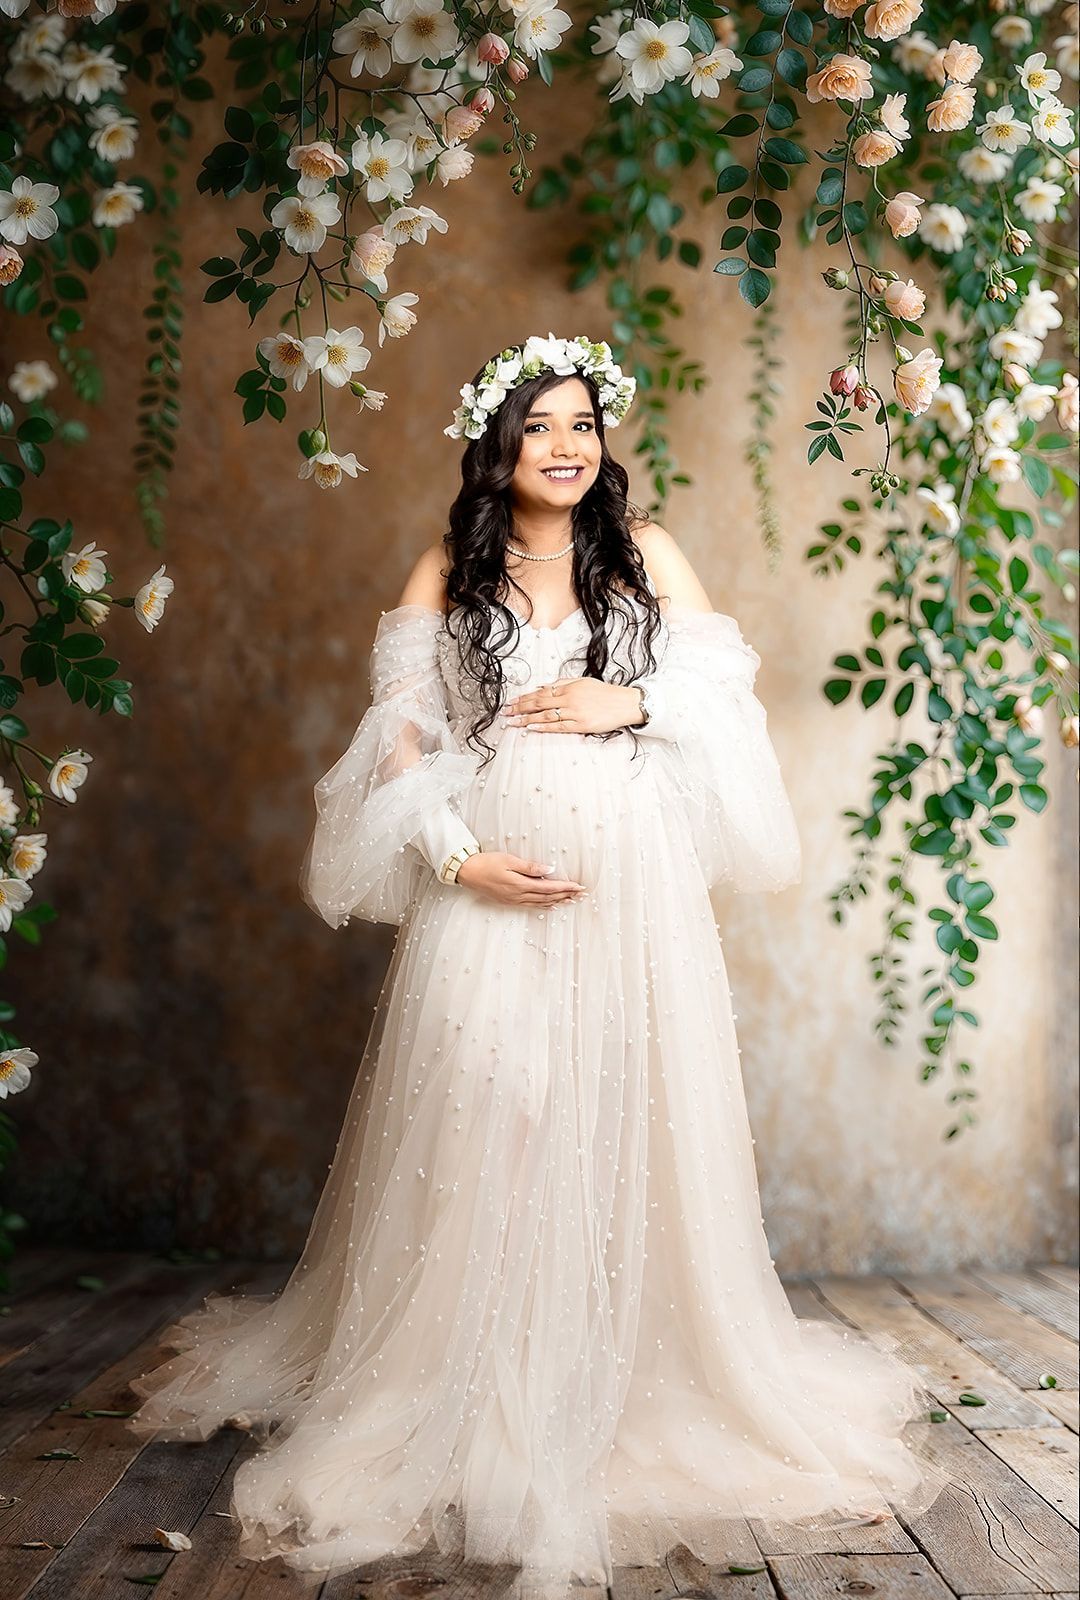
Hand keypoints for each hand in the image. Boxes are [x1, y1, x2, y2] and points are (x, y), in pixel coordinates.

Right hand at [455, 851, 586, 904]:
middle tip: (580, 894)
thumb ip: (531, 867)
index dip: (566, 887)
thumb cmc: (487, 863)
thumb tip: (550, 870)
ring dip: (557, 902)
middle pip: (548, 897)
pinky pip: (531, 905)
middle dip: (566, 895)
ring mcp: (513, 900)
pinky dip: (544, 905)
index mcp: (520, 885)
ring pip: (541, 903)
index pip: (549, 887)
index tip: (579, 886)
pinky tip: (551, 906)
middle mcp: (518, 895)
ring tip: (571, 900)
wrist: (467, 872)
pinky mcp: (509, 901)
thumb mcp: (509, 860)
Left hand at [502, 678, 643, 734]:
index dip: (524, 697)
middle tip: (506, 712)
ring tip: (513, 722)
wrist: (625, 703)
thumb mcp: (582, 682)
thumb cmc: (604, 693)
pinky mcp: (582, 725)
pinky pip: (559, 727)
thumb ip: (561, 683)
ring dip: (527, 719)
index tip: (511, 702)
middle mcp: (570, 699)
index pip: (541, 692)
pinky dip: (544, 727)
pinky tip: (532, 727)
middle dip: (520, 708)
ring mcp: (575, 713)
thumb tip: (541, 687)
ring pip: (546, 715)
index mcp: (569, 687)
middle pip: (539, 703)